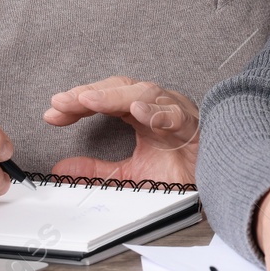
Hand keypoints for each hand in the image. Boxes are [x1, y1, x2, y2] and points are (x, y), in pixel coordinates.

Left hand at [44, 76, 197, 184]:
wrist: (218, 182)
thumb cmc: (182, 173)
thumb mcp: (129, 174)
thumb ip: (97, 170)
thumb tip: (63, 168)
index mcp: (141, 113)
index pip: (104, 99)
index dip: (77, 104)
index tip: (51, 113)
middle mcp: (157, 106)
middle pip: (120, 88)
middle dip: (89, 94)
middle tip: (61, 102)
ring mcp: (176, 113)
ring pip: (145, 93)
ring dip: (115, 96)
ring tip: (89, 100)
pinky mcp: (194, 128)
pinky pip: (176, 116)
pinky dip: (157, 113)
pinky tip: (138, 112)